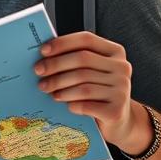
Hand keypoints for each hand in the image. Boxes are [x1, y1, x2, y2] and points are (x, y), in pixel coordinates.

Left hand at [35, 32, 139, 150]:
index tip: (43, 50)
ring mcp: (121, 89)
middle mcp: (122, 68)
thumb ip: (77, 60)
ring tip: (47, 89)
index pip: (87, 39)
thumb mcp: (94, 71)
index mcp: (115, 52)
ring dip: (60, 86)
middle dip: (56, 65)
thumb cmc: (100, 92)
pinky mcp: (116, 110)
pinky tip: (65, 104)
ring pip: (83, 84)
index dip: (63, 43)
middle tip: (39, 71)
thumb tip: (45, 56)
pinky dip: (71, 104)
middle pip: (82, 60)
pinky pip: (86, 105)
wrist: (119, 120)